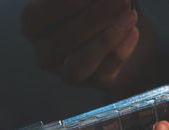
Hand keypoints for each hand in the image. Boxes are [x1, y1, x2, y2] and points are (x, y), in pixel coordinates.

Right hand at [21, 0, 138, 88]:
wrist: (128, 26)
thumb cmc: (101, 2)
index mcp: (34, 25)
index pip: (34, 19)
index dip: (59, 7)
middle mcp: (46, 53)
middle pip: (62, 41)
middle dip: (92, 18)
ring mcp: (69, 71)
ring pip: (79, 66)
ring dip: (106, 40)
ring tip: (130, 14)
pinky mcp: (97, 81)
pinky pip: (105, 72)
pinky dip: (121, 51)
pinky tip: (134, 30)